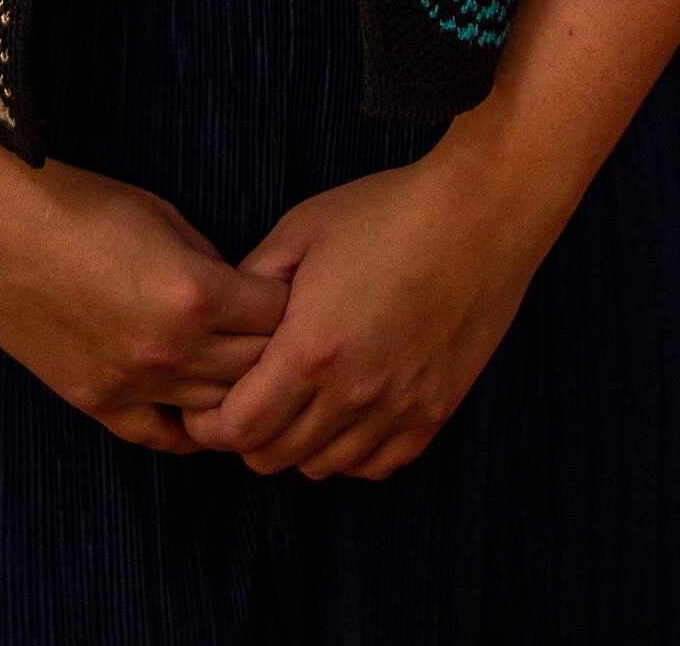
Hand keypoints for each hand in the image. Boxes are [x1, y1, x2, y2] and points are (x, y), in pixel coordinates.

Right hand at [0, 151, 289, 455]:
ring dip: (236, 390)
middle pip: (258, 370)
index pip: (279, 317)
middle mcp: (175, 350)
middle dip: (275, 350)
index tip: (289, 292)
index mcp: (197, 293)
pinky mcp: (97, 403)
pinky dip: (189, 427)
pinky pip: (163, 435)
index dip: (289, 302)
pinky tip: (200, 412)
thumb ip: (208, 261)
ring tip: (246, 372)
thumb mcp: (161, 214)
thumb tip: (238, 291)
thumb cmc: (75, 204)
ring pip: (217, 411)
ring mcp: (134, 385)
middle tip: (278, 336)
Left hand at [179, 136, 531, 480]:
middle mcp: (352, 394)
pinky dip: (349, 452)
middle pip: (275, 456)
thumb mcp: (299, 230)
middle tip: (245, 402)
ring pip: (324, 467)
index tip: (203, 408)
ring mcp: (398, 409)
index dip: (209, 425)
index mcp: (309, 350)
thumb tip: (224, 319)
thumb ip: (252, 282)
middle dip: (247, 436)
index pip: (239, 429)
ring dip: (297, 444)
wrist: (476, 216)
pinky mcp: (434, 412)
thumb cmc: (385, 213)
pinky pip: (377, 465)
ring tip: (293, 405)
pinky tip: (343, 415)